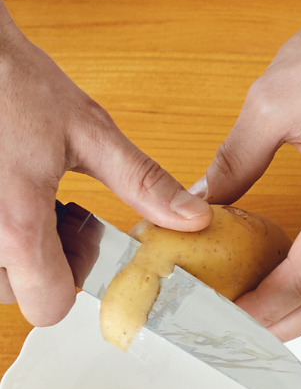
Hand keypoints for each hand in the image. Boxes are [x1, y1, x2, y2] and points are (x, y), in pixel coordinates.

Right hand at [0, 15, 210, 325]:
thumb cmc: (12, 81)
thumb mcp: (87, 131)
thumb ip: (141, 182)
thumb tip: (193, 219)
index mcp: (17, 223)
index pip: (46, 307)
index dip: (69, 286)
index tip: (77, 254)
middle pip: (12, 292)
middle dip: (34, 263)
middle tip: (47, 215)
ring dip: (8, 247)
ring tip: (21, 199)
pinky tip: (5, 189)